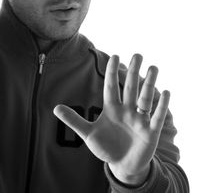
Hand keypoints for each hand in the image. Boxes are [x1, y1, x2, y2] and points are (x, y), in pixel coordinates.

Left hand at [53, 54, 169, 185]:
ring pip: (145, 98)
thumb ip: (74, 121)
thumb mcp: (88, 134)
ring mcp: (139, 120)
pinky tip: (165, 92)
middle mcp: (127, 110)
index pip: (111, 87)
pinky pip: (156, 116)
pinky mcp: (150, 131)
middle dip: (133, 72)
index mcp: (112, 109)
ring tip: (153, 67)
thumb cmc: (106, 147)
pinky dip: (161, 106)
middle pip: (130, 88)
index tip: (115, 55)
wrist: (123, 165)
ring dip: (149, 84)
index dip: (112, 73)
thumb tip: (55, 108)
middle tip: (137, 55)